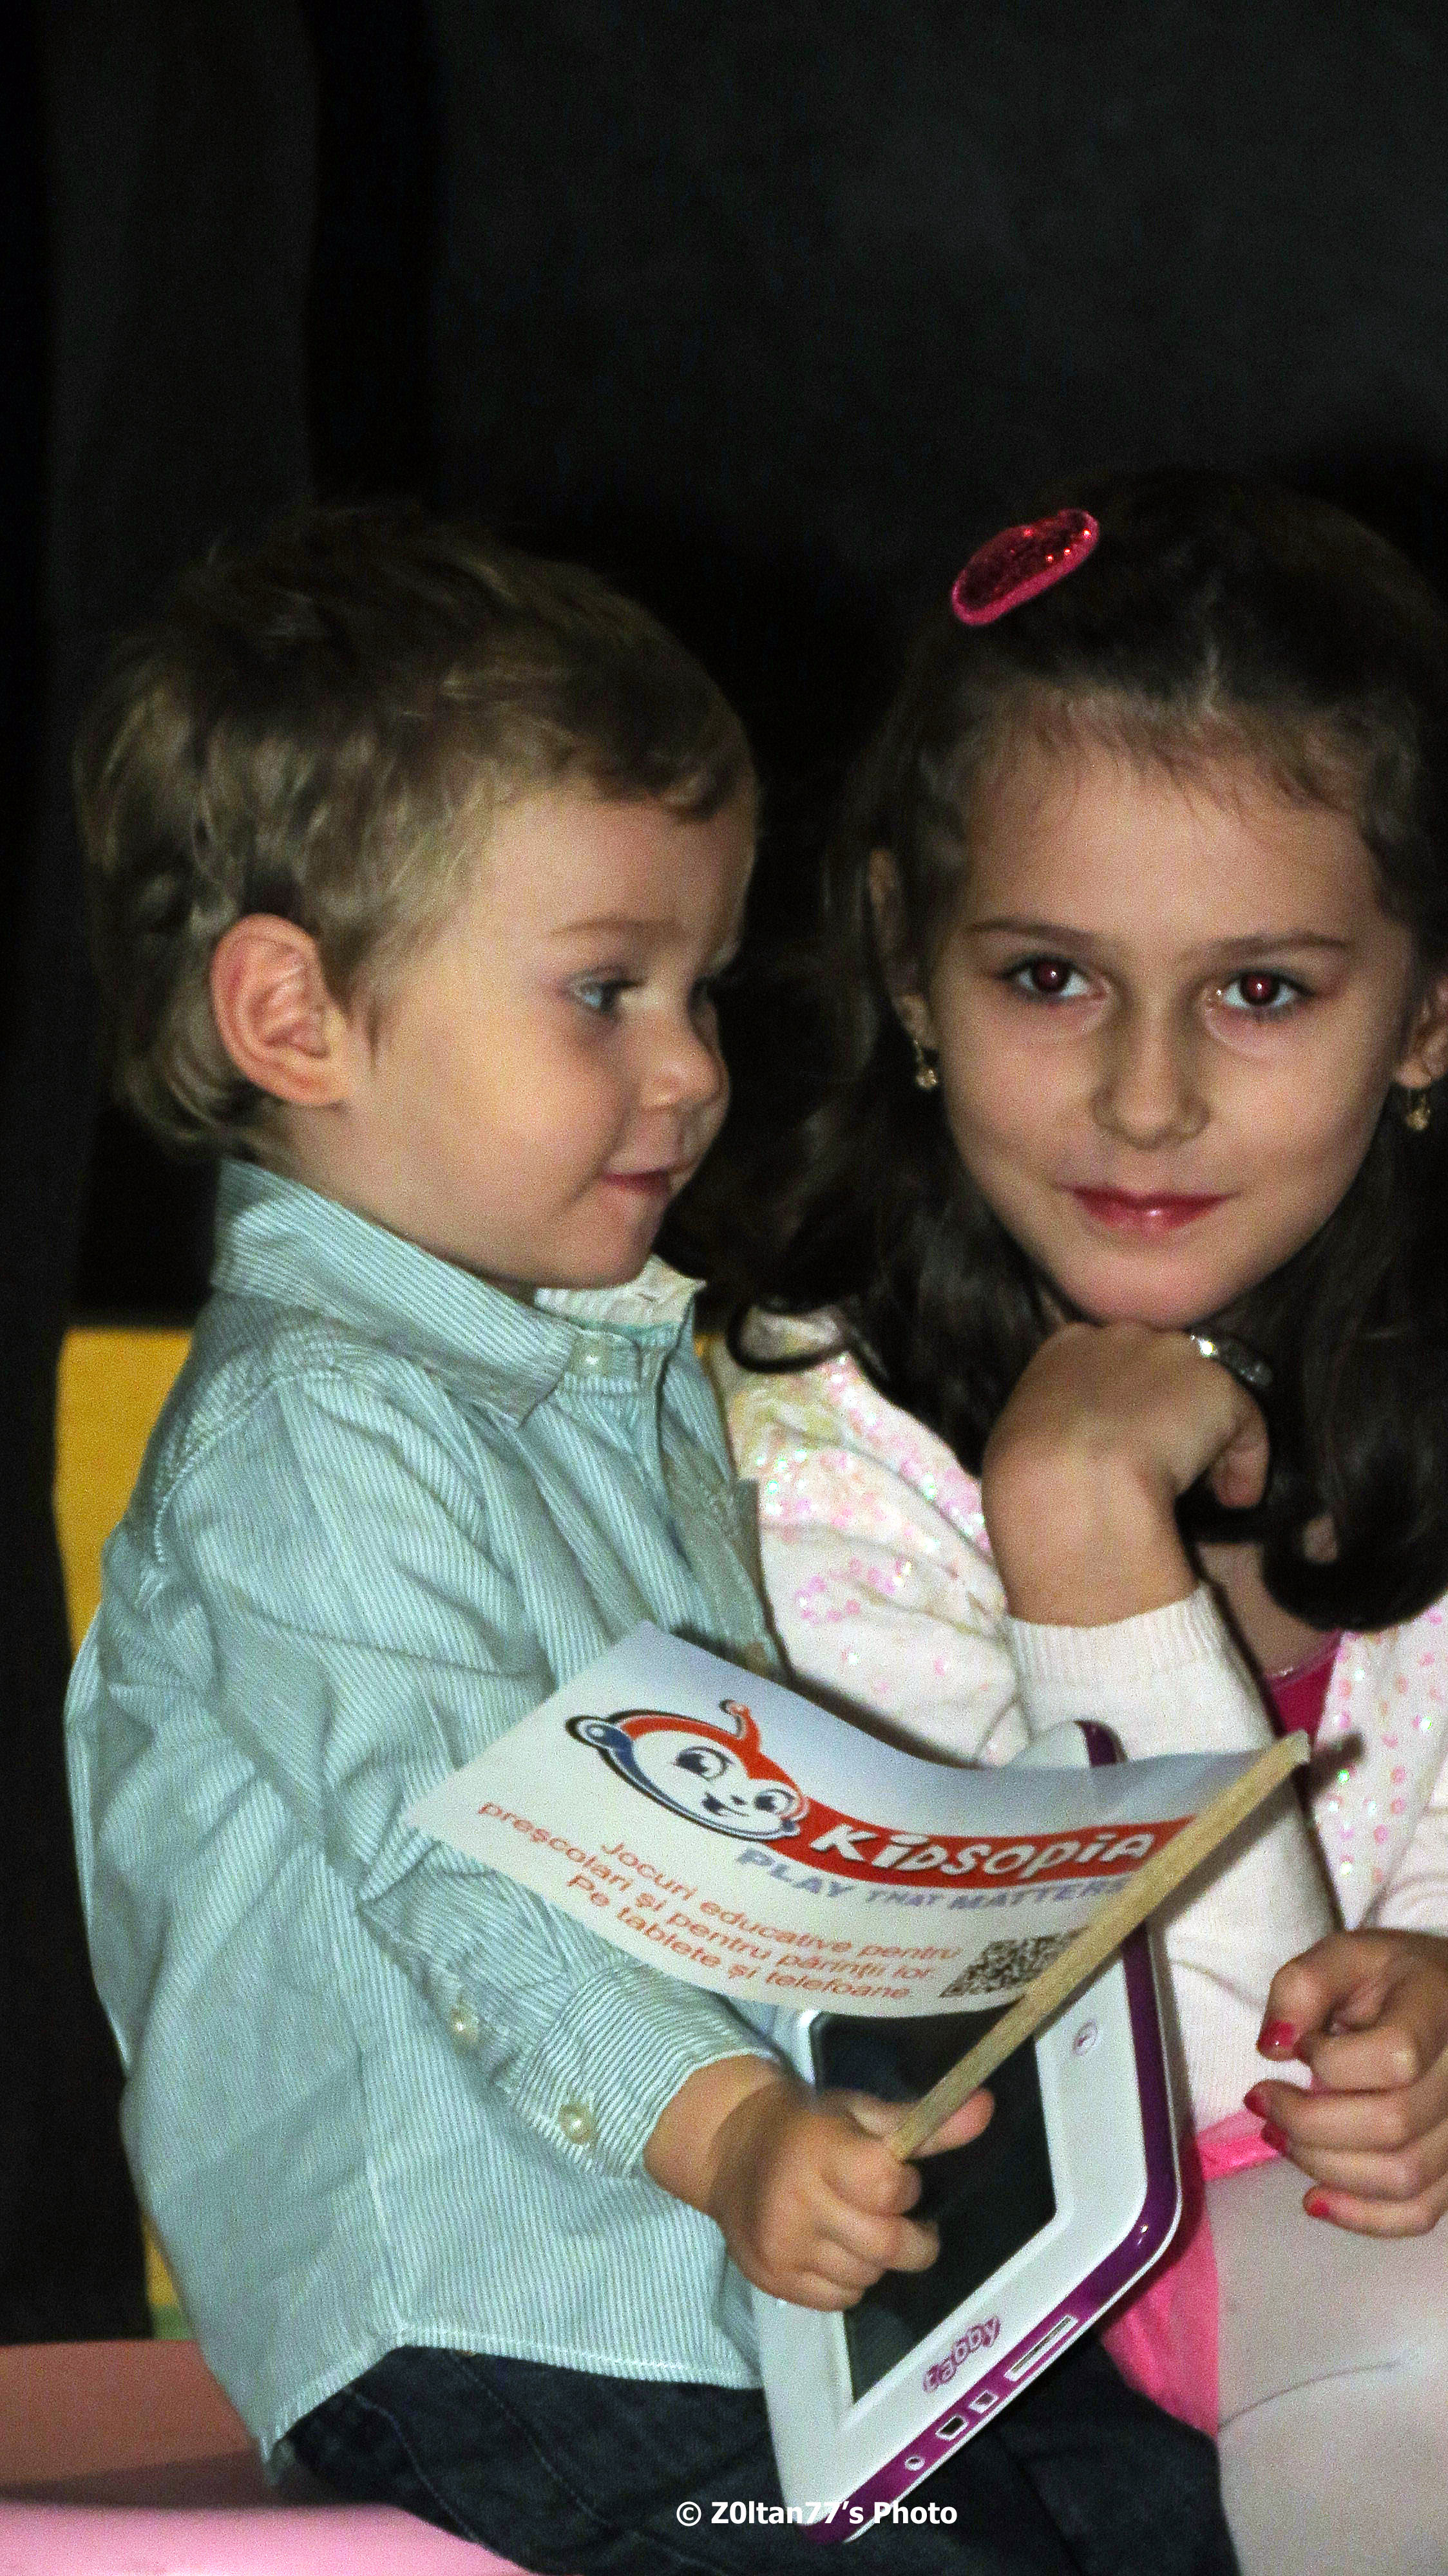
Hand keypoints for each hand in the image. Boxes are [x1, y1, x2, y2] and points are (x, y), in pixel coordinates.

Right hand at [644, 2055, 992, 2307]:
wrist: (727, 2150)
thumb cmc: (808, 2125)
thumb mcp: (861, 2113)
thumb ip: (925, 2123)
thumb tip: (986, 2109)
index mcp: (821, 2150)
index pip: (888, 2187)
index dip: (906, 2188)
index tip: (899, 2179)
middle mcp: (797, 2202)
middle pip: (886, 2245)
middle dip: (911, 2238)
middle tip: (900, 2219)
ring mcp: (783, 2248)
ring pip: (867, 2277)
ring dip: (878, 2259)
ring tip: (859, 2228)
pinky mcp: (773, 2281)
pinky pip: (840, 2299)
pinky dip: (850, 2280)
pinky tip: (834, 2248)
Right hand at [982, 1321, 1269, 1624]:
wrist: (1070, 1476)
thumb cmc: (1028, 1471)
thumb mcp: (1019, 1436)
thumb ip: (1051, 1426)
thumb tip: (1066, 1452)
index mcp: (1067, 1345)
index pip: (1107, 1363)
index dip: (1123, 1404)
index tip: (1124, 1445)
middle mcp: (1124, 1334)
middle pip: (1160, 1369)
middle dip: (1167, 1412)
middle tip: (1164, 1464)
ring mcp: (1175, 1354)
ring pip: (1204, 1397)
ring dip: (1205, 1440)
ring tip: (1202, 1490)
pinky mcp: (1220, 1387)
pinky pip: (1245, 1428)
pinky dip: (1245, 1466)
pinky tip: (1234, 1501)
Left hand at [1246, 1931, 1447, 2234]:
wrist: (1447, 2004)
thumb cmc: (1392, 1979)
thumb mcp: (1345, 1956)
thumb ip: (1303, 1986)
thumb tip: (1273, 2046)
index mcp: (1441, 2013)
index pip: (1394, 2058)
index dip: (1330, 2061)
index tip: (1295, 2047)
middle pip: (1391, 2126)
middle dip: (1307, 2121)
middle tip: (1263, 2103)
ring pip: (1402, 2178)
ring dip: (1324, 2167)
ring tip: (1280, 2138)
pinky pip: (1420, 2214)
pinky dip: (1363, 2217)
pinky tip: (1317, 2199)